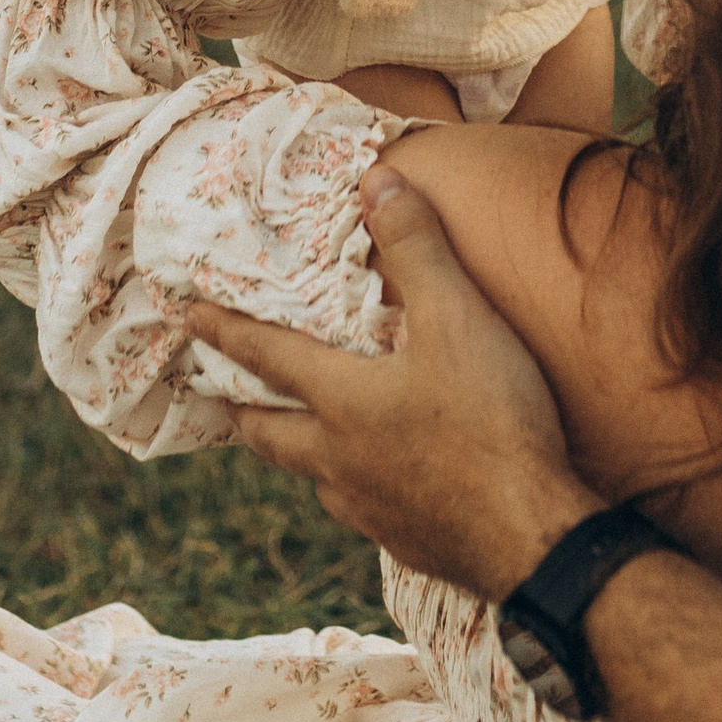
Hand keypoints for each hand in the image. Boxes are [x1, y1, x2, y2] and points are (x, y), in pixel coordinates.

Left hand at [189, 170, 597, 598]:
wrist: (532, 537)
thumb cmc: (493, 421)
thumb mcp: (460, 318)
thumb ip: (418, 248)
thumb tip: (378, 180)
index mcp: (343, 402)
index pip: (267, 358)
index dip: (225, 331)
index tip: (188, 317)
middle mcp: (339, 461)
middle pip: (271, 435)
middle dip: (244, 413)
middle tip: (224, 402)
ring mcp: (369, 510)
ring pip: (314, 478)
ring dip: (300, 455)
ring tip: (304, 440)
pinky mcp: (406, 542)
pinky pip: (363, 512)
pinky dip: (358, 491)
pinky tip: (383, 487)